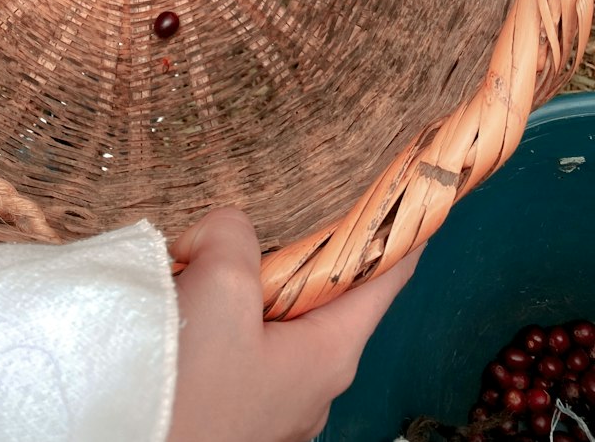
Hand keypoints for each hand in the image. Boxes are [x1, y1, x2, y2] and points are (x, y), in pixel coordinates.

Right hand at [168, 207, 421, 441]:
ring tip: (204, 254)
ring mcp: (274, 400)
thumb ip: (233, 235)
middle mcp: (314, 382)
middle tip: (269, 208)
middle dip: (298, 245)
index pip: (388, 276)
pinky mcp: (234, 408)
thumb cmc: (187, 390)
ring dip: (246, 279)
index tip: (412, 185)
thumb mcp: (218, 285)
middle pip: (324, 290)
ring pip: (275, 315)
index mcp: (331, 353)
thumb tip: (224, 233)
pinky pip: (240, 341)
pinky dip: (219, 310)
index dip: (400, 227)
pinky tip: (182, 298)